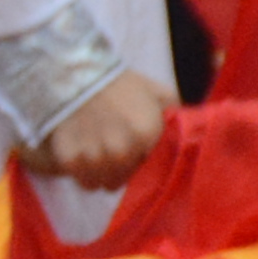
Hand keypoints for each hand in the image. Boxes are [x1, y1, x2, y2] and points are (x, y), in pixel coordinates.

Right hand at [31, 69, 173, 189]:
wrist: (79, 74)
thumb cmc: (124, 85)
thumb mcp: (161, 95)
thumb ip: (177, 120)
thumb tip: (189, 140)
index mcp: (146, 135)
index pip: (150, 172)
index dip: (142, 164)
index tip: (137, 154)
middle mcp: (120, 151)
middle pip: (121, 182)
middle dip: (119, 171)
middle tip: (114, 153)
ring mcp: (92, 156)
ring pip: (100, 185)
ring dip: (100, 174)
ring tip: (97, 154)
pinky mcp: (68, 158)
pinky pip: (80, 180)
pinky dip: (81, 172)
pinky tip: (82, 154)